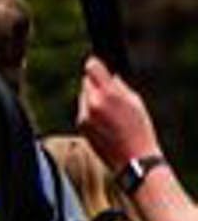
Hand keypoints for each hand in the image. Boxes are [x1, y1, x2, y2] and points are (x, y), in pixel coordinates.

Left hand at [81, 58, 162, 173]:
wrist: (132, 158)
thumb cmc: (139, 129)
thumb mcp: (135, 101)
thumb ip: (118, 86)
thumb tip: (108, 74)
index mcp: (107, 94)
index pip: (92, 68)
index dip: (95, 64)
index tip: (96, 61)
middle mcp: (91, 104)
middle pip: (86, 82)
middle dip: (95, 83)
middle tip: (109, 88)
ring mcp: (83, 116)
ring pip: (83, 97)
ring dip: (92, 97)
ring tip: (111, 109)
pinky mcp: (80, 126)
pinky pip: (83, 110)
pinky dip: (91, 110)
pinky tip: (106, 120)